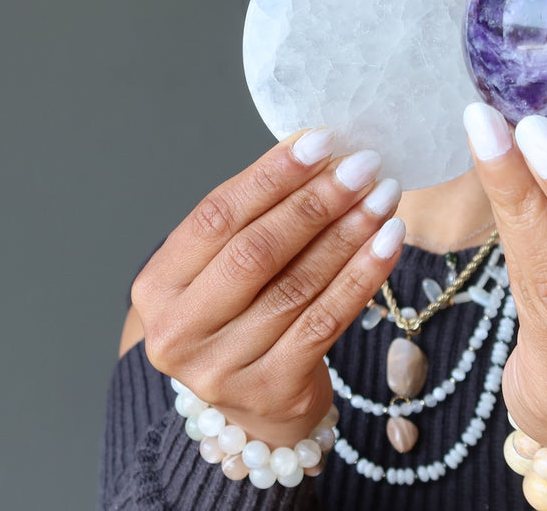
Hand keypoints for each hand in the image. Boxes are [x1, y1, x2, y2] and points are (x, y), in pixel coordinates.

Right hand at [130, 129, 404, 444]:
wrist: (254, 406)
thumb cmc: (242, 315)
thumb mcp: (228, 265)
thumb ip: (258, 211)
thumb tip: (308, 143)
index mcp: (158, 287)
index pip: (216, 216)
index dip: (271, 175)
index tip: (321, 140)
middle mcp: (178, 331)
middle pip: (256, 252)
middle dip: (316, 202)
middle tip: (362, 165)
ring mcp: (222, 367)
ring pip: (297, 285)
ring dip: (348, 233)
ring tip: (383, 195)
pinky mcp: (271, 390)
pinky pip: (327, 321)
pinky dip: (363, 276)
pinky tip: (388, 242)